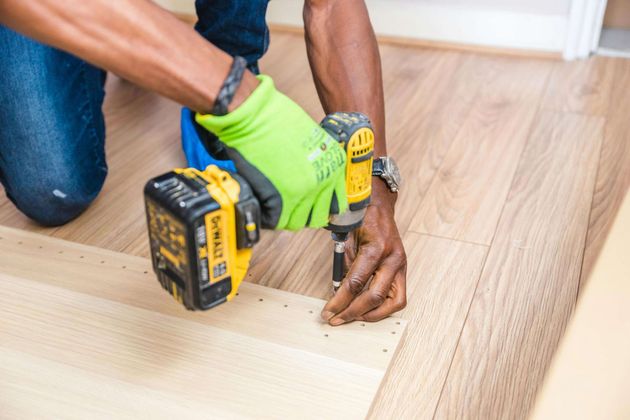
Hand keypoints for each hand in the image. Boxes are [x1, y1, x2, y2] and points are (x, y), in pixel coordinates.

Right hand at [196, 75, 347, 230]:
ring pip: (297, 222)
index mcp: (334, 166)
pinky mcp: (281, 199)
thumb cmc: (277, 119)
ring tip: (275, 205)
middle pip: (318, 216)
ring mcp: (303, 193)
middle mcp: (323, 181)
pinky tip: (263, 204)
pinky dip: (268, 216)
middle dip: (304, 213)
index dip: (322, 205)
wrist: (254, 116)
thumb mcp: (312, 137)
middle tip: (291, 207)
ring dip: (286, 216)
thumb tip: (311, 176)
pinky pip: (275, 220)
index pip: (336, 201)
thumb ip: (317, 160)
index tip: (312, 205)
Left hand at [321, 181, 406, 324]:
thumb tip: (338, 293)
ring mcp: (401, 265)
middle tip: (336, 319)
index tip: (328, 311)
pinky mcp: (403, 270)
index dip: (340, 301)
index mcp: (376, 248)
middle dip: (353, 312)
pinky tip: (367, 310)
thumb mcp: (346, 239)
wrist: (379, 204)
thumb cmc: (361, 218)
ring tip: (353, 317)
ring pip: (393, 302)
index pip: (356, 283)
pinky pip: (397, 297)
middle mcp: (392, 258)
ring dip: (372, 314)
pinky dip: (383, 307)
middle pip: (374, 296)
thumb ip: (344, 267)